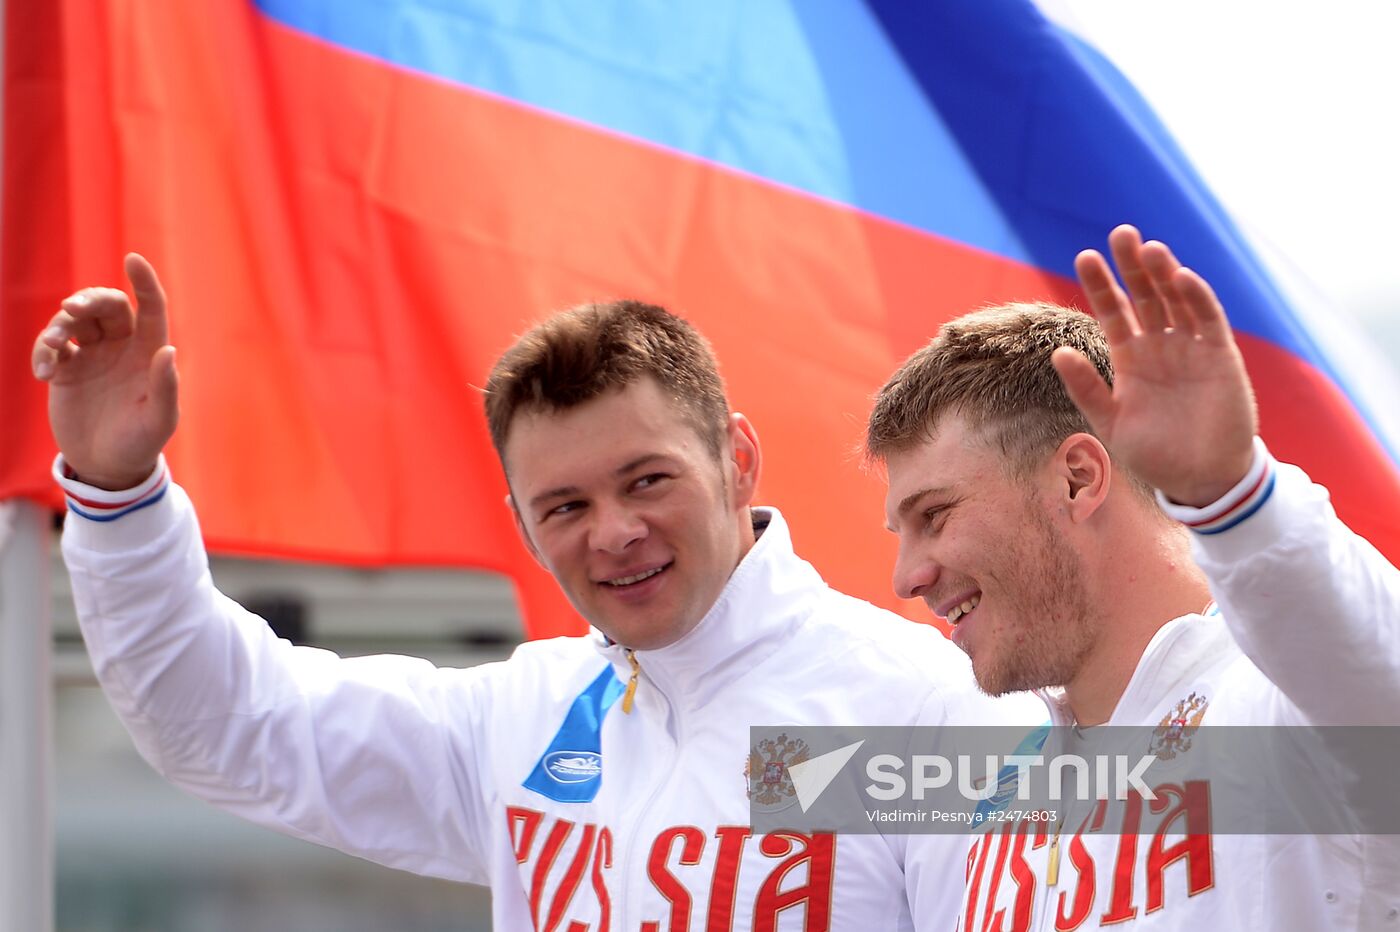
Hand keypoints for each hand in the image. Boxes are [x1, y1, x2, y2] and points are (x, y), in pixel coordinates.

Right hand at [32, 254, 178, 490]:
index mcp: (149, 352)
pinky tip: (43, 373)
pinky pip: (52, 345)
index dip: (145, 283)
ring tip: (52, 346)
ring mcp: (93, 355)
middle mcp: (122, 347)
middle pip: (107, 305)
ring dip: (60, 325)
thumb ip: (165, 387)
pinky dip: (44, 351)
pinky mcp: (67, 368)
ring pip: (76, 320)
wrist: (106, 466)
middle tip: (71, 310)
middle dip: (89, 299)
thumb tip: (168, 352)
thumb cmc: (141, 443)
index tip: (133, 259)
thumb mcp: (158, 421)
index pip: (151, 308)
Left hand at [1051, 225, 1256, 506]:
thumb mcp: (1110, 422)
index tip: (1085, 257)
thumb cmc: (1154, 454)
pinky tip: (1182, 277)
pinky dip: (1197, 298)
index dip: (1101, 285)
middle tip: (1120, 234)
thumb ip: (1086, 388)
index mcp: (1130, 359)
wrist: (1200, 480)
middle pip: (1145, 295)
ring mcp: (1191, 348)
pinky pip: (1208, 321)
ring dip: (1165, 274)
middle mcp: (1160, 347)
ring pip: (1176, 300)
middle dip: (1132, 266)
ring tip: (1148, 248)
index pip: (1114, 312)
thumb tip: (1057, 352)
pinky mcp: (1220, 357)